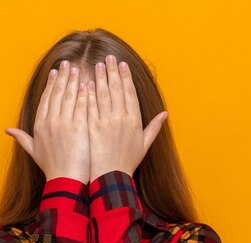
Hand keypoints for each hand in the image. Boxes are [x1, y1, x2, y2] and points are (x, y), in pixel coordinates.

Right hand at [5, 60, 89, 183]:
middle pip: (56, 94)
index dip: (51, 84)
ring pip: (69, 97)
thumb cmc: (51, 168)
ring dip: (73, 81)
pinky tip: (88, 84)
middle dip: (62, 77)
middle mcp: (50, 122)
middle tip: (67, 63)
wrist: (65, 180)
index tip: (55, 72)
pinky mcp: (78, 128)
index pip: (46, 99)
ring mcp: (64, 124)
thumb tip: (7, 130)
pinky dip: (84, 94)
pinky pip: (81, 106)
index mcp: (39, 125)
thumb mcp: (33, 151)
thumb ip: (21, 138)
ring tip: (78, 69)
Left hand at [87, 55, 167, 182]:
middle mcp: (121, 118)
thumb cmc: (128, 162)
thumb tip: (165, 113)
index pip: (130, 93)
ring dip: (100, 78)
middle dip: (112, 71)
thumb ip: (154, 127)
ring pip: (103, 94)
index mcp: (134, 120)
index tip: (122, 65)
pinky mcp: (93, 128)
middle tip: (108, 58)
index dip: (125, 77)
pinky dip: (88, 94)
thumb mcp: (145, 145)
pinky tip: (85, 83)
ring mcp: (106, 122)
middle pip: (116, 89)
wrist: (111, 177)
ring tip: (96, 65)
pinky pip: (90, 107)